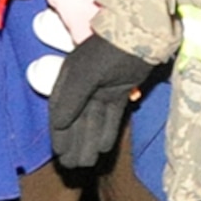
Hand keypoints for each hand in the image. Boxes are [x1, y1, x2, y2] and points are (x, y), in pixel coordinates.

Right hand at [48, 35, 156, 168]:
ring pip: (94, 120)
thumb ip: (71, 100)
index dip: (59, 133)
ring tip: (87, 162)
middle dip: (75, 142)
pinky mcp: (121, 89)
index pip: (60, 111)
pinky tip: (104, 148)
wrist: (141, 34)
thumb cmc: (109, 51)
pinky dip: (108, 130)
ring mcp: (103, 87)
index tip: (60, 153)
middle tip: (73, 165)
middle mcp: (84, 85)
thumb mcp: (85, 74)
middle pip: (77, 119)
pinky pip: (111, 114)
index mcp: (70, 78)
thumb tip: (59, 124)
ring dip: (90, 141)